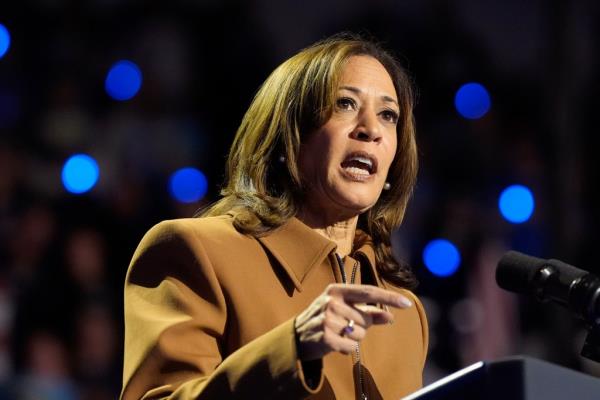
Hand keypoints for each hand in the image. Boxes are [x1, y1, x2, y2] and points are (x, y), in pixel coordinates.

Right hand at [294, 284, 411, 359]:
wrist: (297, 335)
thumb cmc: (325, 318)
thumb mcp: (343, 309)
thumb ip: (368, 311)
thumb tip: (390, 316)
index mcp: (337, 290)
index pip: (368, 292)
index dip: (389, 297)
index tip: (406, 304)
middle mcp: (332, 302)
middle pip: (366, 318)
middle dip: (360, 326)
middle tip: (343, 326)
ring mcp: (328, 319)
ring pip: (360, 334)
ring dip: (353, 338)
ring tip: (337, 334)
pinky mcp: (326, 337)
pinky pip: (352, 346)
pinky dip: (347, 348)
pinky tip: (335, 343)